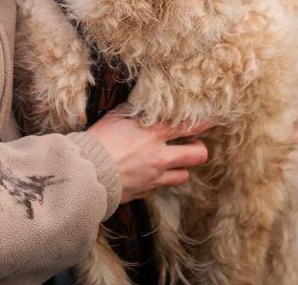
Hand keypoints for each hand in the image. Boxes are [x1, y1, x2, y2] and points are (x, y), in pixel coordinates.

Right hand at [86, 107, 210, 202]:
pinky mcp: (145, 192)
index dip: (203, 122)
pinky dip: (157, 182)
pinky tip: (148, 175)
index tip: (212, 120)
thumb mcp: (116, 117)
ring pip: (183, 176)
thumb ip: (136, 112)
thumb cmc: (98, 140)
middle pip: (198, 155)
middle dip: (200, 150)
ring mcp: (154, 177)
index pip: (188, 125)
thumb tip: (146, 105)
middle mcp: (160, 156)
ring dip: (180, 168)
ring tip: (173, 162)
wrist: (85, 172)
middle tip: (195, 146)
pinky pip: (159, 188)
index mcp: (153, 133)